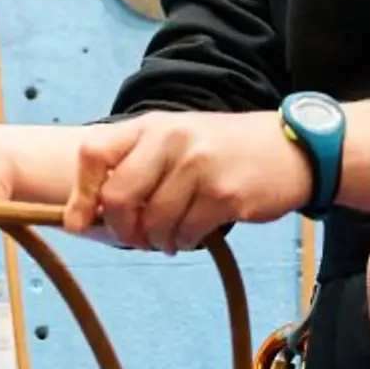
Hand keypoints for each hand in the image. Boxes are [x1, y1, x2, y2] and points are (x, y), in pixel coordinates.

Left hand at [63, 110, 311, 253]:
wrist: (289, 150)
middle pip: (117, 196)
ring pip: (151, 221)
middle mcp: (170, 139)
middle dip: (120, 229)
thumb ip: (138, 165)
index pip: (93, 153)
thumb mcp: (177, 140)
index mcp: (151, 126)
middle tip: (136, 238)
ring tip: (170, 238)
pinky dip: (183, 242)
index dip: (80, 194)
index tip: (80, 222)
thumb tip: (90, 213)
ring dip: (156, 240)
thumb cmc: (224, 150)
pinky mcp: (223, 194)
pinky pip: (185, 232)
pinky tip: (191, 235)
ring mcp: (197, 165)